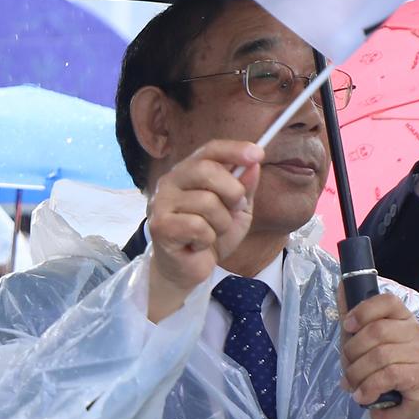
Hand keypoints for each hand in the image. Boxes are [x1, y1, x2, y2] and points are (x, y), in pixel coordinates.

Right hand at [145, 140, 261, 320]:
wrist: (188, 269)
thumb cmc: (210, 235)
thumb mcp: (237, 209)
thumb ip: (244, 187)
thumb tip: (253, 165)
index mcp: (188, 172)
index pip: (210, 150)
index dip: (234, 149)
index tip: (258, 154)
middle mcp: (170, 182)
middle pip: (206, 170)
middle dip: (232, 191)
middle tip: (234, 208)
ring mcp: (161, 203)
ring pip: (206, 202)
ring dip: (221, 223)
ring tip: (212, 233)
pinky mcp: (160, 226)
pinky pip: (198, 226)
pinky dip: (207, 239)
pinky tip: (198, 244)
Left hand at [339, 291, 418, 418]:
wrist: (399, 408)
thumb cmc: (378, 372)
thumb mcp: (359, 343)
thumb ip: (351, 315)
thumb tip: (341, 284)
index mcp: (403, 319)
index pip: (388, 301)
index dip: (363, 312)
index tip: (346, 327)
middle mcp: (418, 333)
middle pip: (377, 331)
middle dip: (352, 352)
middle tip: (347, 369)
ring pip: (380, 356)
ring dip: (357, 374)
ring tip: (353, 385)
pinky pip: (388, 375)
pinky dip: (368, 387)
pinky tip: (364, 395)